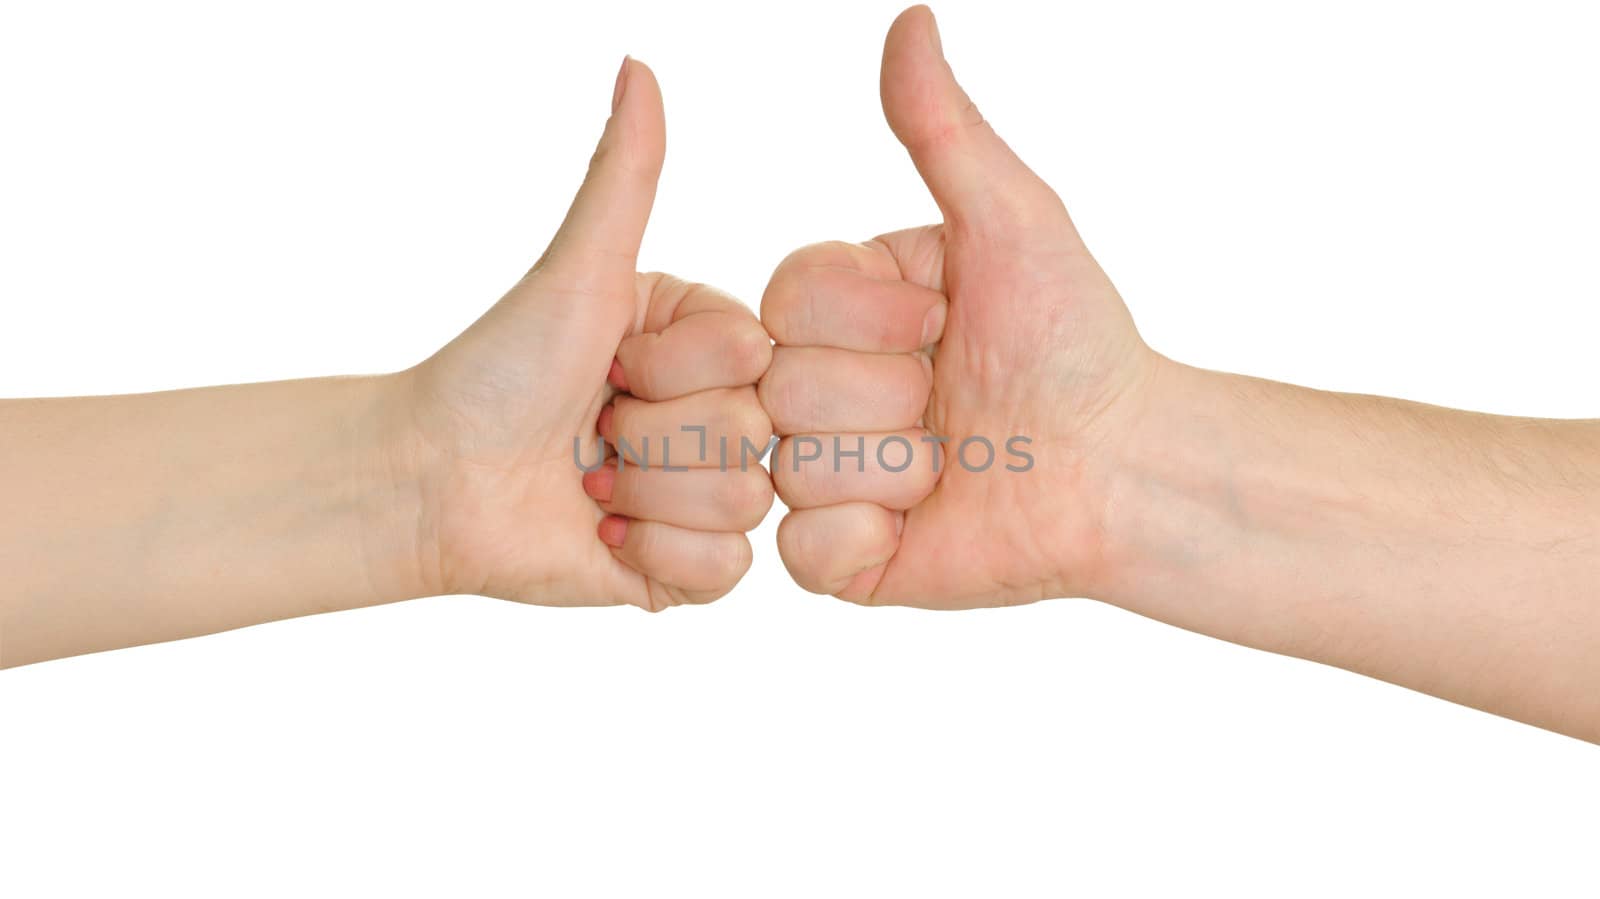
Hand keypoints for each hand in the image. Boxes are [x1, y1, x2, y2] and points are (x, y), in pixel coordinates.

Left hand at [395, 58, 772, 610]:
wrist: (436, 479)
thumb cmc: (499, 369)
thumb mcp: (577, 271)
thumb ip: (623, 177)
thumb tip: (637, 68)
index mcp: (710, 346)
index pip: (758, 357)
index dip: (675, 366)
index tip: (612, 363)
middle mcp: (722, 416)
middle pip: (755, 433)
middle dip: (653, 435)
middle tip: (594, 429)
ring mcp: (710, 497)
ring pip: (744, 501)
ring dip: (645, 494)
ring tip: (590, 482)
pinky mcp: (689, 572)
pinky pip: (725, 572)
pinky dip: (652, 554)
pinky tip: (602, 533)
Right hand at [761, 7, 1155, 607]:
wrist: (1124, 467)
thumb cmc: (1075, 339)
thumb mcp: (1011, 222)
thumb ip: (943, 130)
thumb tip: (908, 22)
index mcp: (843, 309)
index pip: (784, 298)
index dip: (868, 315)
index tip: (943, 323)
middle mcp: (818, 388)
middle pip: (780, 384)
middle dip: (887, 395)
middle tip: (955, 403)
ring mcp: (824, 476)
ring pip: (788, 467)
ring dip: (893, 466)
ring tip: (954, 464)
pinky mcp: (840, 559)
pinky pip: (801, 550)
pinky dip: (866, 537)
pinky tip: (926, 521)